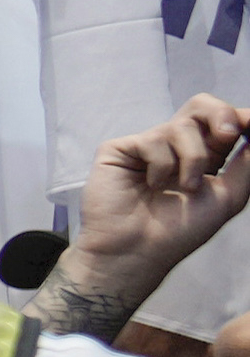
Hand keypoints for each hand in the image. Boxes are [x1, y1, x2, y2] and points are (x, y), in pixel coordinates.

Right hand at [63, 99, 249, 321]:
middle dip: (220, 114)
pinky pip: (152, 141)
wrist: (138, 251)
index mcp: (205, 156)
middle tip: (227, 134)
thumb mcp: (229, 196)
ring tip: (184, 188)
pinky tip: (150, 185)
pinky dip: (161, 166)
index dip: (242, 118)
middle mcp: (176, 147)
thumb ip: (246, 163)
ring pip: (181, 126)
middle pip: (201, 105)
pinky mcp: (120, 149)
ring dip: (193, 159)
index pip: (225, 123)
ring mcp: (148, 146)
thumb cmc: (181, 231)